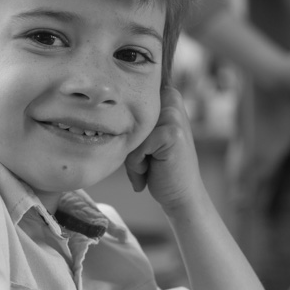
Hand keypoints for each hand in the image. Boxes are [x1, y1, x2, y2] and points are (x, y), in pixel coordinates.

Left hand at [124, 86, 204, 214]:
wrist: (182, 194)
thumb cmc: (159, 167)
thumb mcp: (146, 136)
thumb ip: (135, 118)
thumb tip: (106, 107)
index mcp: (166, 95)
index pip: (126, 101)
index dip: (125, 127)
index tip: (141, 144)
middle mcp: (171, 99)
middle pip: (125, 119)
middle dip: (129, 145)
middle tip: (147, 159)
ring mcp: (173, 116)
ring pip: (129, 136)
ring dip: (132, 158)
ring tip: (149, 166)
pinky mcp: (171, 133)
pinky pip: (135, 150)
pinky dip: (137, 167)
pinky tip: (153, 171)